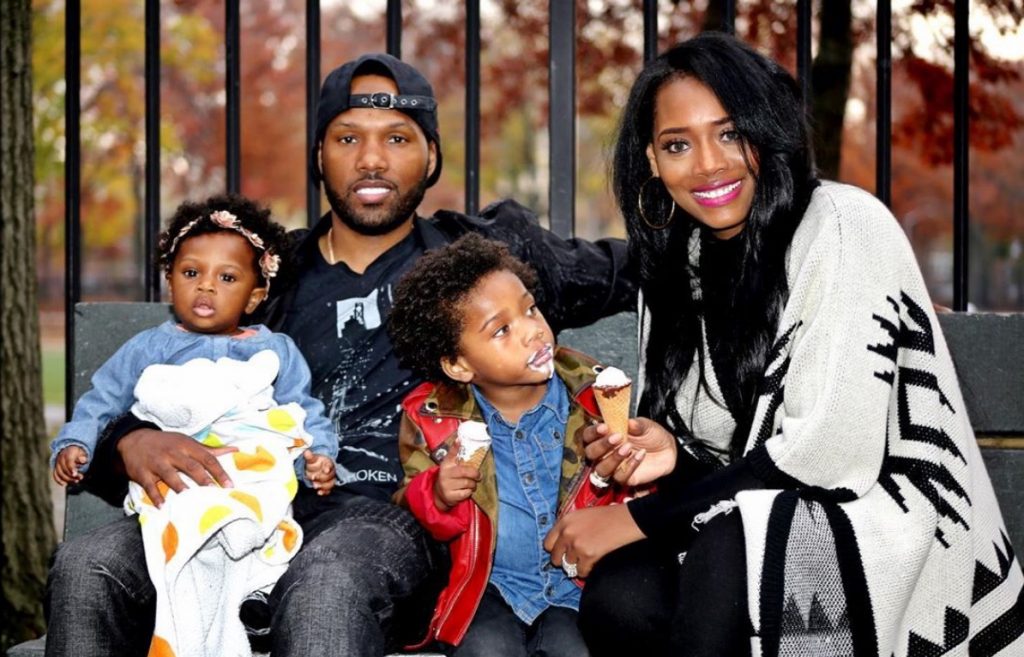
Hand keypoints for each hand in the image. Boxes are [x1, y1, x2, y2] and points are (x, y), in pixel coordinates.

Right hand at [53, 445, 87, 484]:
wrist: (68, 450)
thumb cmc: (77, 453)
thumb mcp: (82, 453)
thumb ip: (83, 457)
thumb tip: (83, 460)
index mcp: (67, 454)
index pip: (68, 462)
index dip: (71, 468)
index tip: (75, 474)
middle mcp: (60, 459)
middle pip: (64, 469)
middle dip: (72, 475)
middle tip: (80, 478)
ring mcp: (57, 464)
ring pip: (59, 473)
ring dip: (67, 479)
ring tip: (76, 481)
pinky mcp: (55, 468)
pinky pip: (55, 475)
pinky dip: (59, 480)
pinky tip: (64, 484)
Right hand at [118, 428, 236, 507]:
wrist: (134, 439)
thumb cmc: (168, 443)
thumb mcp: (188, 442)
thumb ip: (210, 449)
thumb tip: (235, 449)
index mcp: (187, 446)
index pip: (207, 458)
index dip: (219, 471)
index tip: (229, 484)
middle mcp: (173, 453)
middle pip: (190, 466)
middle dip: (202, 478)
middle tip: (213, 491)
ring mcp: (157, 462)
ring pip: (169, 474)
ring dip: (178, 485)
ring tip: (187, 496)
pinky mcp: (142, 472)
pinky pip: (149, 485)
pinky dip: (155, 496)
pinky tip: (162, 506)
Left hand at [303, 450, 335, 495]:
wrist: (317, 468)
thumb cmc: (316, 463)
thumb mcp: (312, 459)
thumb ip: (310, 457)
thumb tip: (306, 452)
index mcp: (328, 463)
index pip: (330, 465)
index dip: (328, 468)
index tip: (326, 470)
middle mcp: (331, 472)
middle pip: (330, 476)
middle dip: (322, 477)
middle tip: (314, 478)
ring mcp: (329, 479)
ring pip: (330, 483)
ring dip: (323, 485)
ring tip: (315, 486)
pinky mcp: (327, 485)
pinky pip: (328, 490)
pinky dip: (324, 492)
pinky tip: (319, 492)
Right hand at [434, 440, 481, 511]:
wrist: (439, 493)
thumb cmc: (449, 476)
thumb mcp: (449, 464)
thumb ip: (454, 452)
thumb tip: (459, 439)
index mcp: (445, 465)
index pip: (452, 454)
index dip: (456, 447)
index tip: (460, 440)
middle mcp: (444, 475)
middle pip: (465, 472)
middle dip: (475, 474)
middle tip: (478, 476)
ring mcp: (446, 486)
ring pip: (468, 483)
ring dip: (473, 484)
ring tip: (471, 484)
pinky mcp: (450, 496)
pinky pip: (466, 493)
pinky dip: (469, 492)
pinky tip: (466, 490)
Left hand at [543, 504, 644, 578]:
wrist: (625, 520)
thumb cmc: (606, 516)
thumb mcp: (581, 515)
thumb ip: (569, 527)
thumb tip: (561, 544)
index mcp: (564, 521)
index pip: (547, 543)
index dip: (554, 550)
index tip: (561, 553)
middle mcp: (567, 533)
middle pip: (555, 558)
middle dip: (563, 561)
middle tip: (573, 560)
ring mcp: (577, 545)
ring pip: (568, 566)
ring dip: (577, 565)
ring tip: (586, 561)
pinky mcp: (588, 555)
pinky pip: (581, 572)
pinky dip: (586, 571)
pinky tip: (593, 564)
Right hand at [584, 417, 676, 486]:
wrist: (669, 450)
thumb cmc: (652, 435)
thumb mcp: (645, 425)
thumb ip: (636, 424)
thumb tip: (628, 422)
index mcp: (605, 436)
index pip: (588, 436)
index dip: (592, 432)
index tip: (604, 427)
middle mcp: (605, 453)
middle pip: (590, 453)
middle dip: (601, 445)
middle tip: (617, 437)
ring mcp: (613, 467)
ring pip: (601, 469)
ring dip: (612, 458)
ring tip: (628, 447)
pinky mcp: (624, 478)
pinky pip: (619, 477)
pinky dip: (629, 466)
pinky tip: (640, 455)